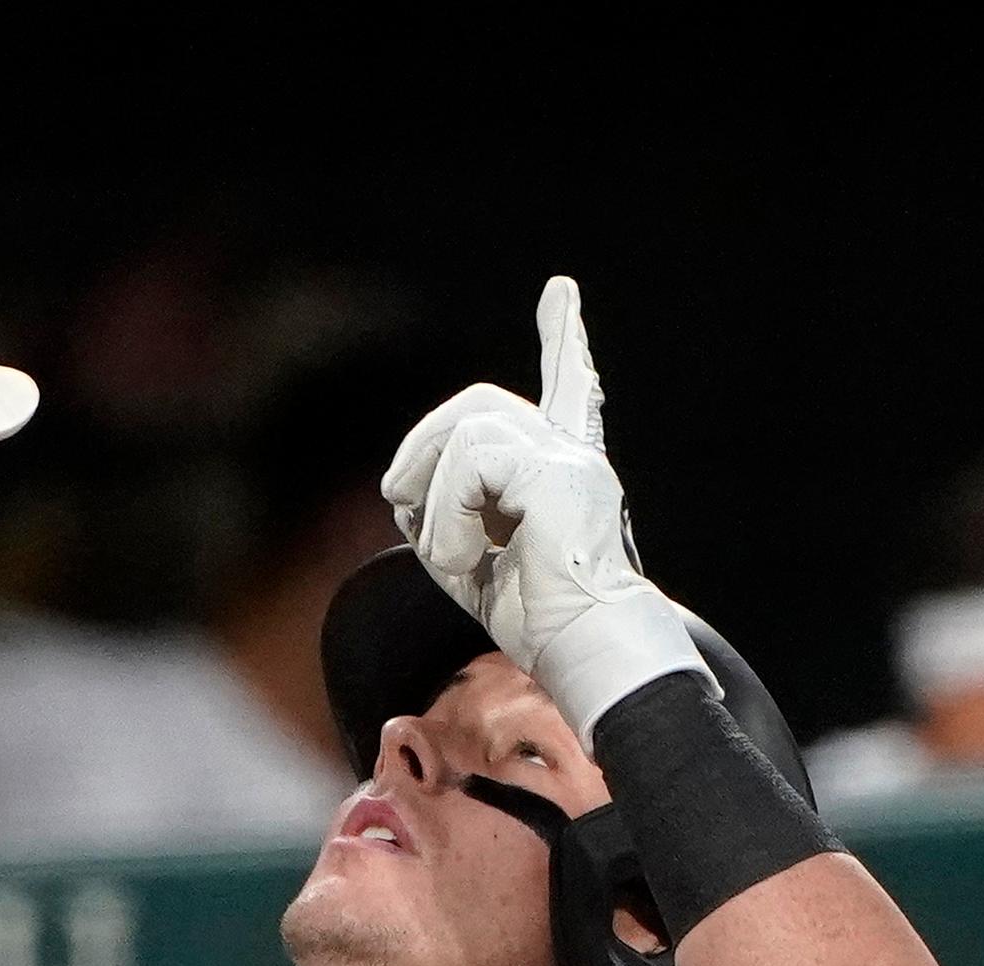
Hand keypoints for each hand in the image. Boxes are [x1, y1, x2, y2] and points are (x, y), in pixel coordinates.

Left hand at [378, 277, 700, 733]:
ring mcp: (569, 460)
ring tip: (447, 553)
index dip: (564, 340)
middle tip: (397, 500)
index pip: (568, 389)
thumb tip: (400, 487)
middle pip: (480, 406)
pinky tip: (464, 559)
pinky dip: (448, 514)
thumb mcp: (471, 559)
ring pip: (468, 431)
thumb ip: (442, 513)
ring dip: (432, 494)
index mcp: (561, 473)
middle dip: (423, 446)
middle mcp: (573, 456)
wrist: (586, 653)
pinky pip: (472, 463)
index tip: (562, 293)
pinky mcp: (558, 475)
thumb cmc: (539, 623)